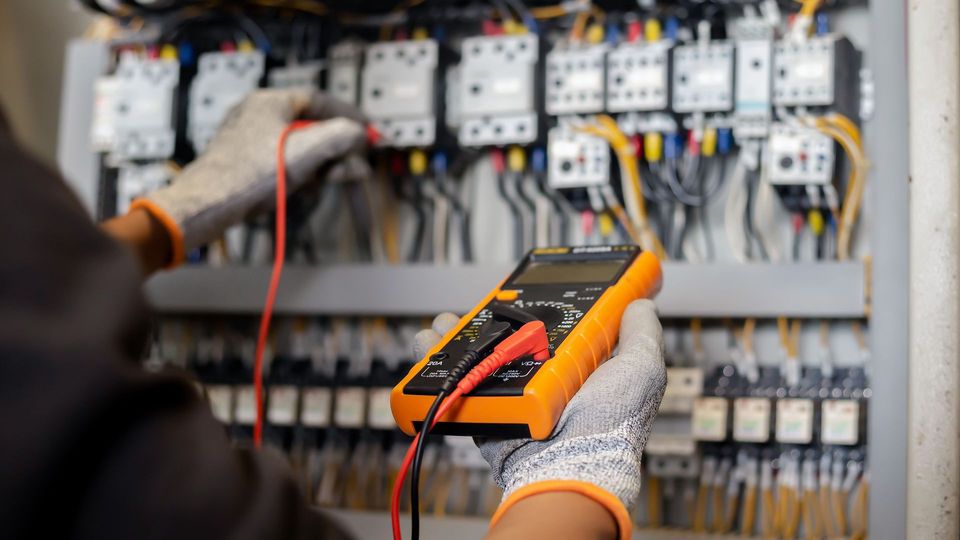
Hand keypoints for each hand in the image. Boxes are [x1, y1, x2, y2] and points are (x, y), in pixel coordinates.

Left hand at [130, 89, 367, 266]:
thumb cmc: (250, 175)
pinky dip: (302, 175)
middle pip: (312, 127)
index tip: (367, 131)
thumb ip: (340, 136)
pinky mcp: (246, 163)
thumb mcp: (307, 151)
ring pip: (300, 148)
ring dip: (322, 165)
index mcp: (269, 102)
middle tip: (355, 166)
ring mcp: (250, 140)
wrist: (208, 205)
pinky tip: (307, 189)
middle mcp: (258, 116)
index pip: (319, 99)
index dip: (347, 115)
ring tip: (333, 180)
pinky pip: (284, 163)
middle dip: (337, 149)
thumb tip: (358, 134)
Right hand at [413, 300, 665, 538]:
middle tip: (483, 302)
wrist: (572, 464)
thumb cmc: (611, 425)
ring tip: (446, 321)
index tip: (528, 288)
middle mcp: (543, 380)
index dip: (541, 306)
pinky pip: (458, 384)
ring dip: (457, 335)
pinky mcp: (489, 410)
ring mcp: (513, 395)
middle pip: (509, 337)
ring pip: (478, 357)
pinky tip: (429, 343)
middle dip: (490, 317)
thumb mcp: (641, 371)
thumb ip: (641, 335)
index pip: (555, 327)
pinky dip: (437, 365)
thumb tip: (640, 305)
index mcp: (577, 368)